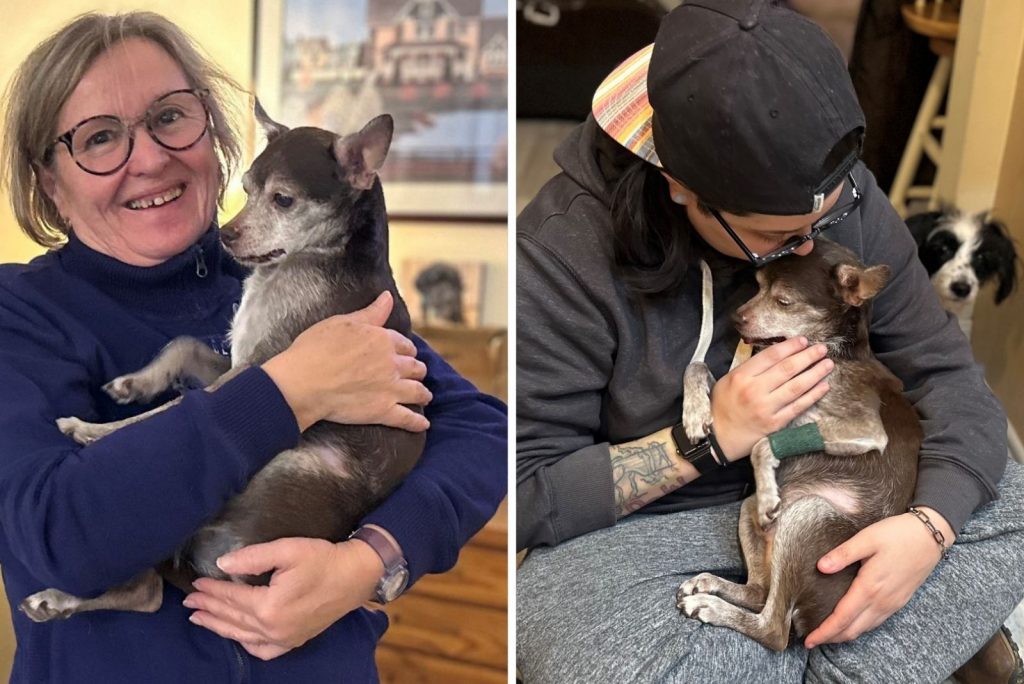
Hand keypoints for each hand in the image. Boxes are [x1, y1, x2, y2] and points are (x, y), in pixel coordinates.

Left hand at [183, 537, 383, 660]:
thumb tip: (222, 564)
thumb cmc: (324, 559)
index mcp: (269, 607)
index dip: (212, 589)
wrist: (357, 575)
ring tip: (200, 618)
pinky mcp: (295, 640)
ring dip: (219, 626)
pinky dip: (245, 642)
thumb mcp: (288, 549)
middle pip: (233, 618)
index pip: (232, 598)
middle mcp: (273, 629)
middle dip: (209, 608)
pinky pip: (262, 649)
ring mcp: (285, 638)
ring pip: (242, 635)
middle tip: (189, 601)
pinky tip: (236, 635)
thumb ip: (253, 557)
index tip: (196, 583)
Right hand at [262, 291, 431, 431]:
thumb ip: (371, 313)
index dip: (405, 349)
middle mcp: (392, 364)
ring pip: (417, 390)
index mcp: (383, 340)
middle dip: (416, 370)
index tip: (404, 353)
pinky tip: (424, 425)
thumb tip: (388, 297)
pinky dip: (418, 422)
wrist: (303, 383)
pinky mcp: (383, 411)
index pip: (404, 344)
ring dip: (423, 392)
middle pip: (414, 367)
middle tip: (415, 374)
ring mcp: (390, 389)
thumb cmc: (316, 349)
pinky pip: (408, 418)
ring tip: (424, 395)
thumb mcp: (343, 322)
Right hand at [710, 337, 832, 460]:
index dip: (790, 346)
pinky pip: (798, 407)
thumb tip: (777, 355)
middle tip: (821, 349)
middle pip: (787, 369)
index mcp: (741, 377)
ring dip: (815, 373)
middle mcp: (754, 391)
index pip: (771, 356)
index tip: (803, 340)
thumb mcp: (728, 380)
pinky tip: (823, 386)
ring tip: (827, 364)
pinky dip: (813, 395)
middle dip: (807, 356)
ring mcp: (766, 408)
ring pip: (796, 387)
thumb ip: (750, 368)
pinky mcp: (775, 424)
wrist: (718, 437)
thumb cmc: (722, 406)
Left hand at [804, 508, 953, 647]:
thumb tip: (820, 567)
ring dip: (845, 634)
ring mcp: (893, 603)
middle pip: (853, 629)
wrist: (931, 535)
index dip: (824, 632)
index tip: (809, 640)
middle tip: (812, 640)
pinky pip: (877, 622)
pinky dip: (860, 628)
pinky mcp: (900, 601)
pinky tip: (852, 623)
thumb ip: (842, 554)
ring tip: (828, 633)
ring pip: (865, 628)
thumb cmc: (898, 534)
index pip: (842, 619)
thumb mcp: (866, 538)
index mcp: (869, 587)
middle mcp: (882, 601)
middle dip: (831, 638)